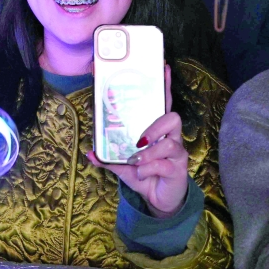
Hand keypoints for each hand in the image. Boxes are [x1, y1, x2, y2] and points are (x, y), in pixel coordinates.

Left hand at [87, 64, 189, 217]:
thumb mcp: (121, 165)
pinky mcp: (179, 169)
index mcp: (157, 131)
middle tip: (140, 140)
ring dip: (149, 154)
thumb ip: (107, 157)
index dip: (164, 87)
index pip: (163, 104)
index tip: (163, 68)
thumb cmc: (142, 174)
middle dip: (155, 126)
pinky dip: (148, 168)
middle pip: (173, 118)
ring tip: (136, 161)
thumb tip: (89, 152)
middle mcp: (170, 138)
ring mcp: (177, 153)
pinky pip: (164, 164)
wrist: (157, 200)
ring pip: (169, 143)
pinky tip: (142, 173)